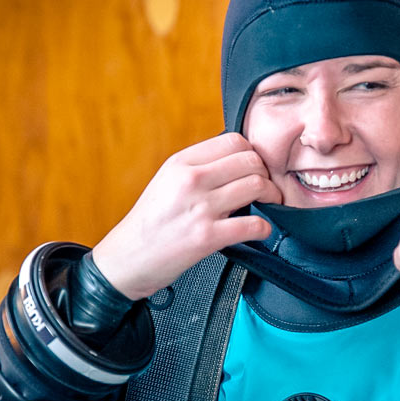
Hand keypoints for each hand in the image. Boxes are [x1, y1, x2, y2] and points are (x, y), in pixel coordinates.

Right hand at [92, 133, 281, 299]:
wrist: (127, 259)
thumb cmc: (150, 222)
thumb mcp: (167, 181)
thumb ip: (199, 167)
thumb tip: (238, 160)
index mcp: (181, 163)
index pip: (234, 141)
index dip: (252, 153)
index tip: (255, 167)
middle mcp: (191, 180)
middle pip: (250, 160)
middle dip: (267, 173)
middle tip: (267, 187)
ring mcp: (199, 208)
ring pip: (257, 186)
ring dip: (272, 196)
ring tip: (269, 204)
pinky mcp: (207, 237)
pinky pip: (253, 225)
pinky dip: (264, 228)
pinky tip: (261, 230)